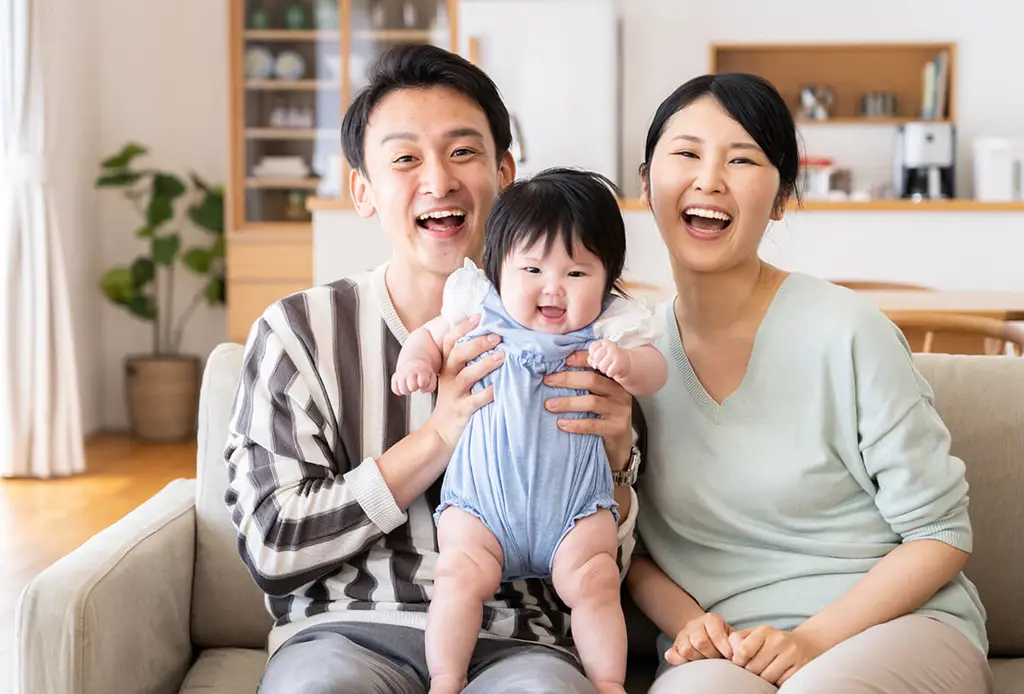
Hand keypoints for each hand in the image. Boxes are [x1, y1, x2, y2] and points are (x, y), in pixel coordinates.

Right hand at [391, 359, 436, 395]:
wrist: (414, 363)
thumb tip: (422, 390)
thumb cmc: (424, 373)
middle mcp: (409, 370)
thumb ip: (431, 386)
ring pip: (403, 390)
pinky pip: (395, 390)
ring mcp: (401, 374)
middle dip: (415, 388)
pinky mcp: (395, 378)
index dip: (424, 384)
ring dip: (408, 390)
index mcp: (421, 369)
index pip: (423, 382)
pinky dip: (400, 391)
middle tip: (416, 384)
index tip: (424, 381)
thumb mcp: (432, 377)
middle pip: (412, 387)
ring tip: (411, 385)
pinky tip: (405, 386)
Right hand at [426, 316, 503, 450]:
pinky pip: (475, 400)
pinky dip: (488, 393)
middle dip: (477, 343)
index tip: (479, 316)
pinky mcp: (461, 411)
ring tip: (503, 356)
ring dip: (486, 364)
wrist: (440, 434)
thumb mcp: (455, 380)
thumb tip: (493, 340)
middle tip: (497, 337)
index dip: (463, 327)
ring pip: (467, 375)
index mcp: (447, 367)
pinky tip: (500, 387)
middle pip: (458, 354)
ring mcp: (453, 395)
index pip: (450, 341)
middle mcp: (448, 378)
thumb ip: (468, 362)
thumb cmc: (455, 403)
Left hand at [543, 350, 632, 468]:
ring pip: (591, 402)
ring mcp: (620, 411)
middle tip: (548, 381)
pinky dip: (575, 424)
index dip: (581, 359)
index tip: (563, 360)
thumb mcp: (598, 396)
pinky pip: (593, 424)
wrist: (619, 444)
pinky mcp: (616, 428)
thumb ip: (586, 383)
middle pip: (592, 380)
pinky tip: (561, 424)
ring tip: (549, 405)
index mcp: (614, 380)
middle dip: (567, 379)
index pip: (598, 364)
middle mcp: (620, 392)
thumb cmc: (604, 416)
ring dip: (567, 402)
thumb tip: (556, 371)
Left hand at [587, 339, 629, 380]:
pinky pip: (609, 371)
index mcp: (603, 342)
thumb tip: (594, 365)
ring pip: (602, 366)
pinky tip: (613, 370)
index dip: (592, 356)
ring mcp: (615, 353)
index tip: (598, 358)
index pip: (592, 348)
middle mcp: (609, 346)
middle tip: (604, 364)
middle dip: (598, 364)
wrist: (625, 362)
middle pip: (596, 358)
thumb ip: (592, 358)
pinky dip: (610, 373)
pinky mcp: (620, 362)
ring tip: (609, 367)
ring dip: (604, 370)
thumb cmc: (609, 358)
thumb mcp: (599, 355)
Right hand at [665, 613, 734, 665]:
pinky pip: (671, 655)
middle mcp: (694, 625)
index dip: (724, 648)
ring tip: (707, 663)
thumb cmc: (722, 637)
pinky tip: (690, 664)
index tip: (731, 656)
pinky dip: (679, 661)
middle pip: (700, 642)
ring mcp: (682, 636)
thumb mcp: (731, 633)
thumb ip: (737, 640)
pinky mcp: (674, 647)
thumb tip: (739, 649)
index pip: (715, 634)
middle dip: (712, 655)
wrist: (703, 631)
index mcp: (710, 619)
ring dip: (698, 660)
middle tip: (719, 660)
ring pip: (686, 649)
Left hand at [729, 626, 827, 685]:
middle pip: (754, 667)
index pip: (743, 651)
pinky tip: (778, 674)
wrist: (807, 644)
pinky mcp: (801, 668)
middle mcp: (779, 640)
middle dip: (751, 672)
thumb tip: (731, 653)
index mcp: (765, 631)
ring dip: (763, 678)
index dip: (738, 661)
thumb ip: (738, 640)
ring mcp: (792, 654)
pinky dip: (777, 681)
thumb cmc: (773, 642)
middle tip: (754, 669)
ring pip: (767, 677)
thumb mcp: (756, 635)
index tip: (739, 663)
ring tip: (766, 671)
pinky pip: (781, 682)